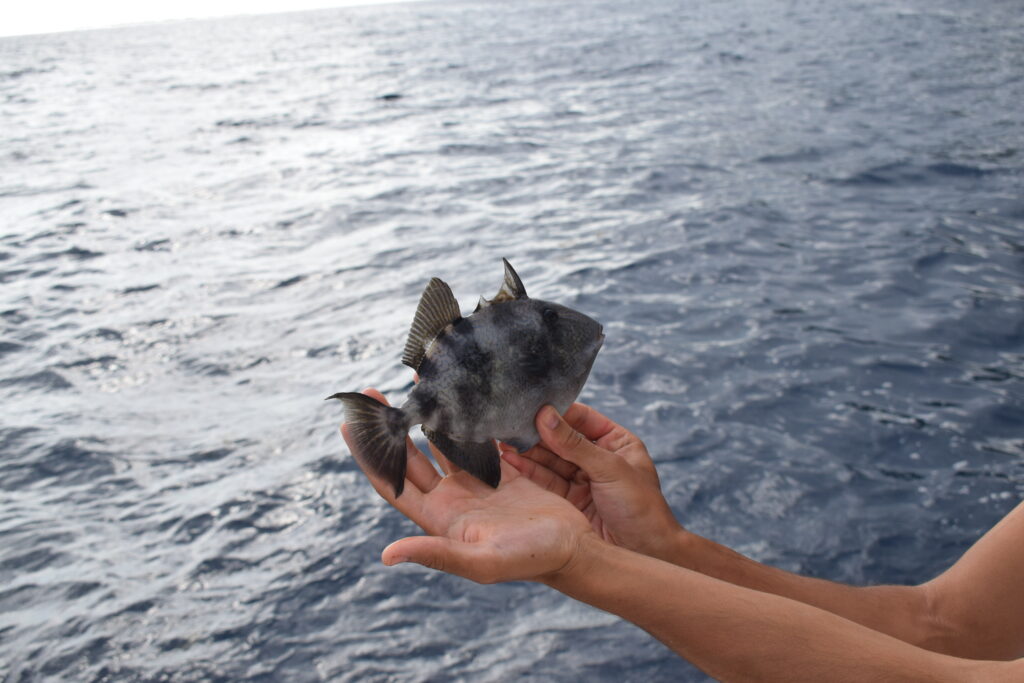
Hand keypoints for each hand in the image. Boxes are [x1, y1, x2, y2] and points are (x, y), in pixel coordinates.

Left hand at [341, 389, 596, 583]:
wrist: (575, 550)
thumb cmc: (530, 560)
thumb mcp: (482, 561)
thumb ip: (436, 555)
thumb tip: (387, 554)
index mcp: (439, 518)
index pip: (392, 482)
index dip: (369, 455)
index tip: (349, 422)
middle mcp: (451, 499)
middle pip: (409, 458)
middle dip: (390, 428)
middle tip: (372, 391)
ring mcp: (475, 485)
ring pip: (440, 444)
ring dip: (426, 417)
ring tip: (413, 384)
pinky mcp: (502, 473)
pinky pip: (475, 441)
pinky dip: (463, 420)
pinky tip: (457, 397)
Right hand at [501, 403, 684, 561]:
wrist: (647, 554)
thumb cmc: (642, 509)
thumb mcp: (610, 469)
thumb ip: (575, 444)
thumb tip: (546, 416)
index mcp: (617, 442)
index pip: (581, 418)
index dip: (557, 413)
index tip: (532, 408)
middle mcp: (598, 458)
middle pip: (562, 438)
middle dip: (537, 433)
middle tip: (511, 425)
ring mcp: (583, 479)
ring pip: (551, 459)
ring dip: (528, 451)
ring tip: (504, 441)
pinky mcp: (569, 500)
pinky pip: (546, 480)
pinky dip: (528, 470)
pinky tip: (511, 459)